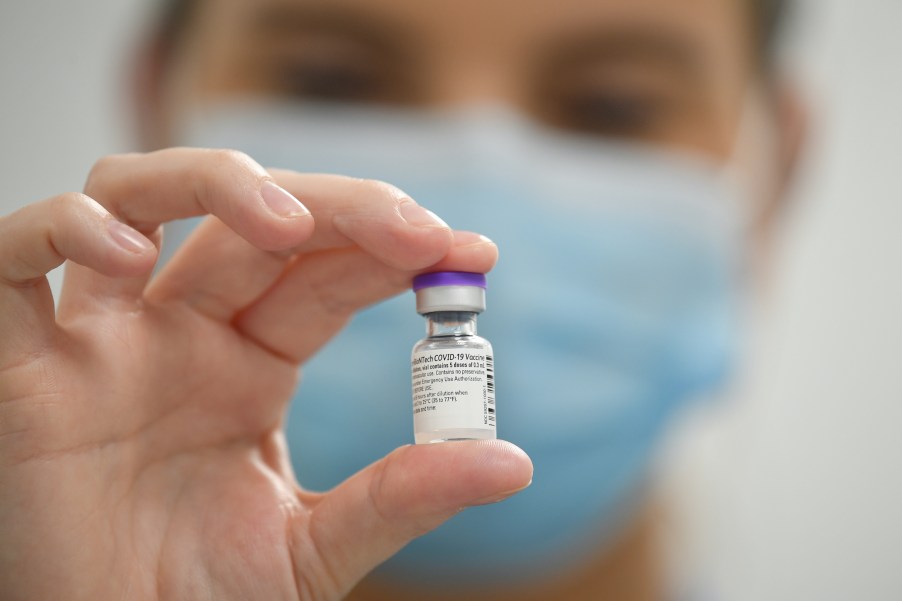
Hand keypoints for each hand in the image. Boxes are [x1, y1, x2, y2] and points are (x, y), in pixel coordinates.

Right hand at [0, 148, 532, 599]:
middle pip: (253, 217)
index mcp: (250, 365)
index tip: (472, 252)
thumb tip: (510, 463)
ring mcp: (101, 340)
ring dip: (214, 182)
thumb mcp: (316, 548)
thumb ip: (401, 498)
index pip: (325, 272)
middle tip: (417, 230)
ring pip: (135, 196)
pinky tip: (125, 250)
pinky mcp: (19, 369)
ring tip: (286, 222)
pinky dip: (60, 228)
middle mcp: (179, 333)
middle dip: (340, 208)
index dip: (393, 247)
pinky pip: (12, 262)